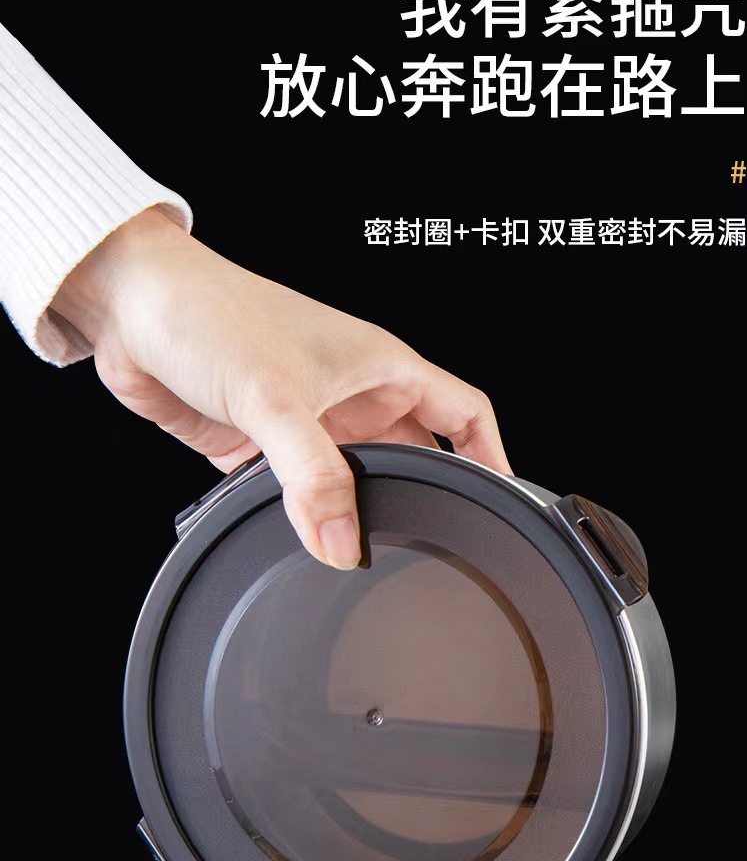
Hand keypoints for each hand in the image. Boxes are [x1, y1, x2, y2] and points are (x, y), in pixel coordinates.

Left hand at [52, 208, 511, 568]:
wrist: (129, 307)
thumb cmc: (209, 313)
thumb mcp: (275, 398)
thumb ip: (314, 479)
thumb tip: (344, 546)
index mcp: (381, 366)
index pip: (466, 414)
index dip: (492, 457)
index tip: (502, 504)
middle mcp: (351, 393)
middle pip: (413, 456)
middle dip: (419, 498)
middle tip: (427, 544)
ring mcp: (307, 420)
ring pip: (353, 481)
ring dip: (354, 512)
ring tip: (361, 553)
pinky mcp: (259, 444)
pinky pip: (296, 494)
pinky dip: (299, 518)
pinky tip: (293, 538)